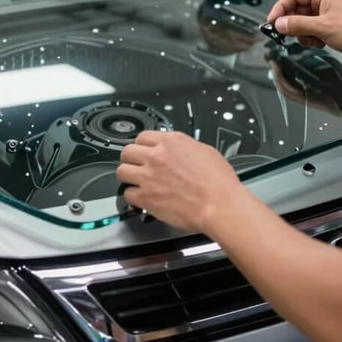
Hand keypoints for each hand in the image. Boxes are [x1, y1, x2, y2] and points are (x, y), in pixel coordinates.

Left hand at [117, 130, 243, 233]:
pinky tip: (141, 199)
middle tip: (137, 166)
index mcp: (172, 142)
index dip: (143, 146)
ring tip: (135, 182)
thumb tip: (176, 151)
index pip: (143, 136)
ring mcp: (149, 176)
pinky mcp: (146, 197)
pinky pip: (127, 194)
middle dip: (131, 159)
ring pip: (122, 171)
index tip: (144, 152)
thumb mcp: (204, 151)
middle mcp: (157, 156)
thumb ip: (184, 148)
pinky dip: (133, 197)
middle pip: (127, 152)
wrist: (219, 204)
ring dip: (128, 176)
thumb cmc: (219, 182)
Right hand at [266, 0, 341, 62]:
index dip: (280, 9)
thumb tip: (278, 24)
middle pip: (297, 9)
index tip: (272, 23)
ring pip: (304, 22)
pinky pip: (313, 30)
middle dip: (292, 24)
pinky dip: (312, 38)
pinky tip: (320, 44)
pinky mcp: (332, 26)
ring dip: (303, 33)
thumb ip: (298, 25)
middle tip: (288, 36)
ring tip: (312, 41)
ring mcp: (328, 13)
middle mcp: (324, 0)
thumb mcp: (323, 27)